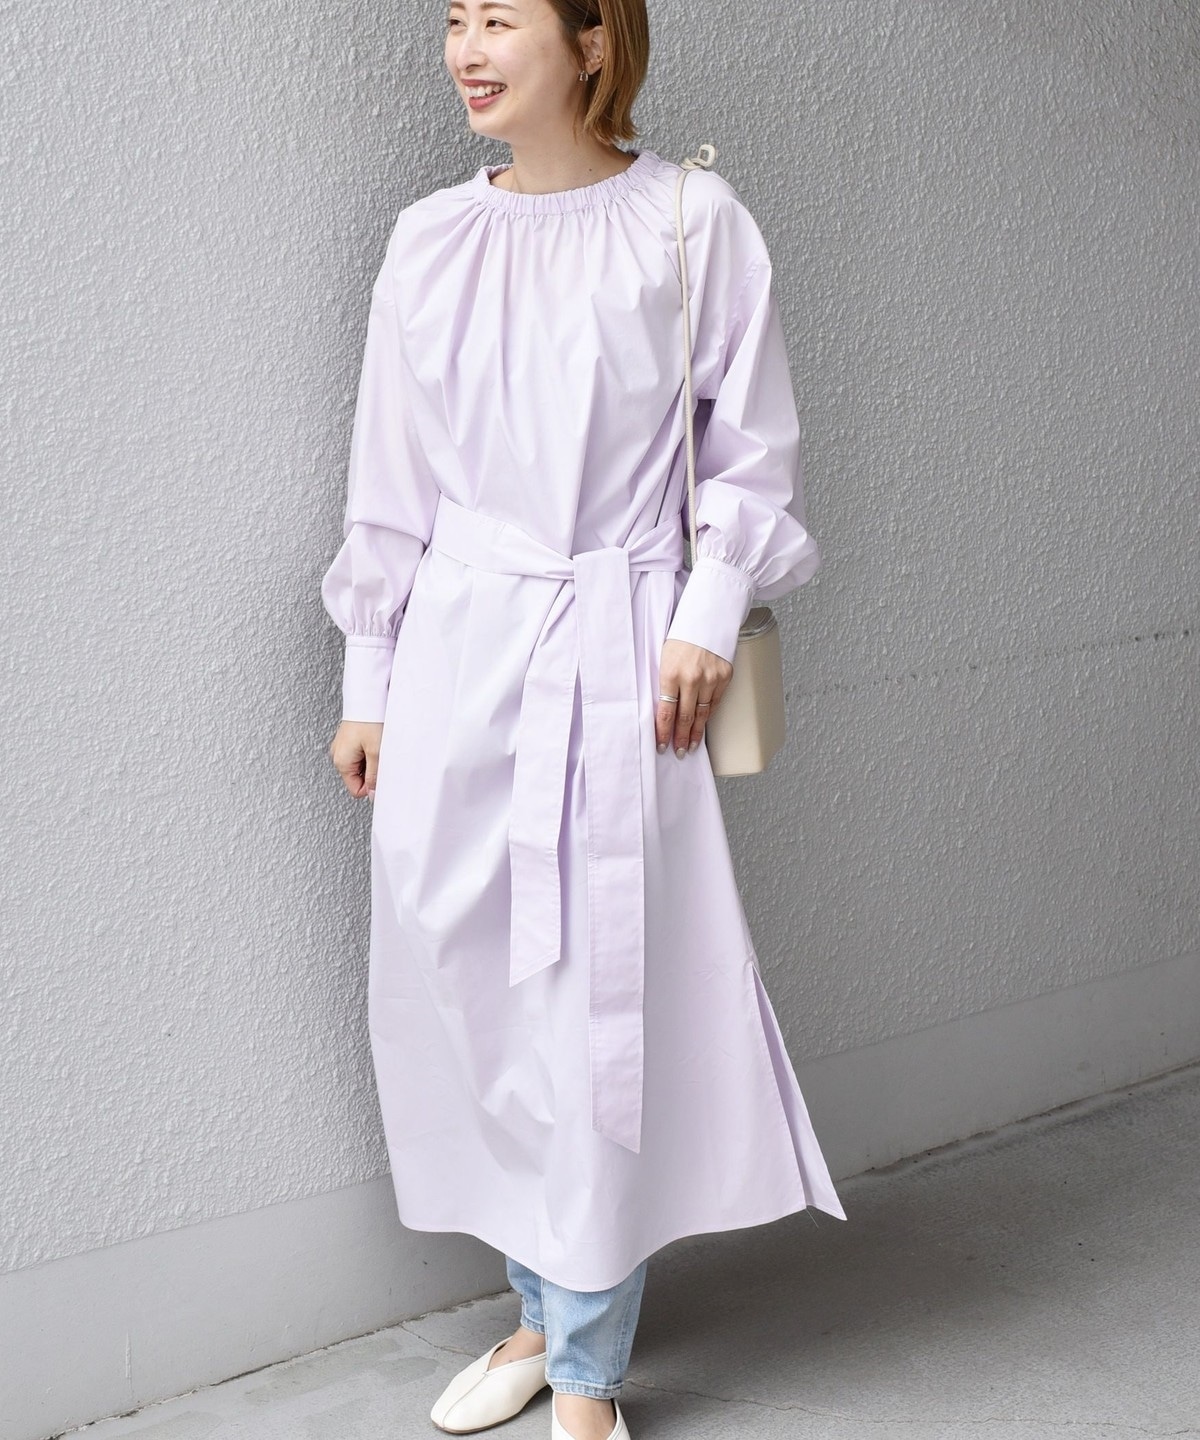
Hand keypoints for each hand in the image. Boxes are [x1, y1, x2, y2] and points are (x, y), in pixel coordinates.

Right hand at [330, 721, 383, 798]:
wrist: (367, 697)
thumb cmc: (370, 720)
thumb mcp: (376, 752)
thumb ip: (375, 776)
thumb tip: (373, 795)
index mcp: (341, 761)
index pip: (356, 790)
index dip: (371, 787)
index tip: (381, 775)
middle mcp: (338, 755)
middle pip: (358, 778)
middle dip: (371, 772)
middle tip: (380, 756)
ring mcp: (342, 747)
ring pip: (360, 766)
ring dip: (371, 761)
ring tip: (377, 745)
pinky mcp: (348, 739)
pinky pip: (359, 754)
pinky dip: (368, 751)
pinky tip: (374, 740)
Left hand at [655, 639, 732, 757]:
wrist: (707, 618)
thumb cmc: (681, 638)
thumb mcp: (664, 658)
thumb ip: (663, 683)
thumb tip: (663, 711)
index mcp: (671, 672)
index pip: (666, 712)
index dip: (664, 733)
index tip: (661, 746)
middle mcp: (691, 678)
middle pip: (685, 717)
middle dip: (680, 738)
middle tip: (679, 752)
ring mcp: (711, 678)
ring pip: (702, 713)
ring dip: (696, 732)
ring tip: (691, 746)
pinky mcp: (725, 676)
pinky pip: (715, 702)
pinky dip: (708, 715)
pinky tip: (703, 725)